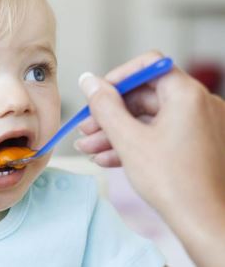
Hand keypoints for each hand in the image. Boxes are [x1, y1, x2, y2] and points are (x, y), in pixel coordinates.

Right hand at [75, 51, 224, 266]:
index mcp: (187, 95)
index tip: (97, 96)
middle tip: (86, 129)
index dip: (117, 79)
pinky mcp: (196, 144)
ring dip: (116, 133)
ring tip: (89, 149)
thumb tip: (88, 80)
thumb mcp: (128, 139)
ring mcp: (199, 125)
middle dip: (110, 115)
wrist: (203, 222)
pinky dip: (135, 143)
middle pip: (144, 96)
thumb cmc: (173, 182)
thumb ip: (105, 106)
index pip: (147, 67)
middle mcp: (198, 104)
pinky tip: (109, 158)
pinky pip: (160, 134)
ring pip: (149, 119)